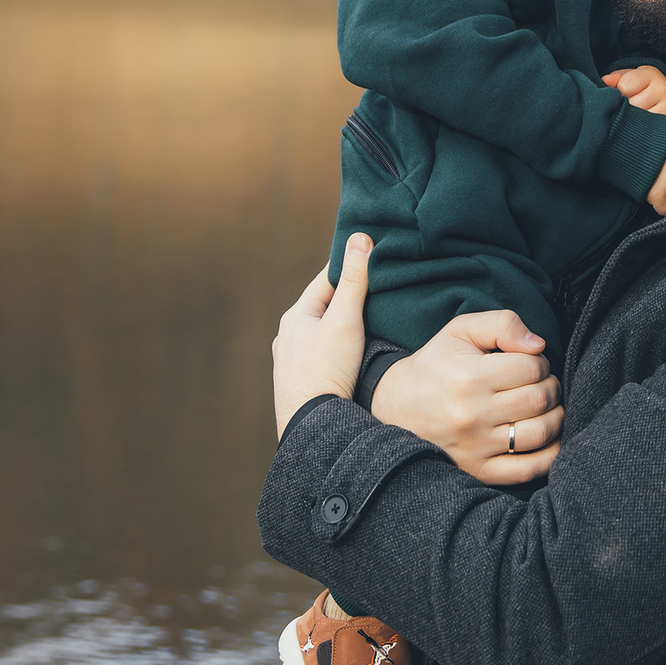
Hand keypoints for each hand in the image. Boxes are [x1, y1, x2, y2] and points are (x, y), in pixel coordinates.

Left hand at [274, 233, 375, 435]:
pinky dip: (337, 348)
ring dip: (341, 325)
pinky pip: (322, 356)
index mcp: (295, 317)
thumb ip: (355, 280)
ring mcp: (292, 363)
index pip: (326, 280)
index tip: (370, 253)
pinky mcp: (302, 384)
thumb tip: (360, 237)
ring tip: (368, 320)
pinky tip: (352, 355)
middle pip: (323, 307)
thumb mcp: (344, 319)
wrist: (312, 427)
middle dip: (346, 297)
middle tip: (377, 285)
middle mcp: (288, 338)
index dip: (349, 266)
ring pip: (321, 333)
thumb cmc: (326, 370)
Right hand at [370, 309, 565, 484]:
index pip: (532, 368)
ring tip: (545, 408)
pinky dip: (549, 454)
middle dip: (550, 387)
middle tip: (541, 384)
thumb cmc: (436, 365)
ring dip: (555, 417)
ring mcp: (475, 447)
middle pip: (540, 399)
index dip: (539, 362)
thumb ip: (502, 324)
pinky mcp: (478, 471)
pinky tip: (548, 438)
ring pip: (540, 433)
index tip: (529, 364)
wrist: (395, 407)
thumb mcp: (461, 330)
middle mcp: (472, 414)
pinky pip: (528, 470)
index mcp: (469, 377)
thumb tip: (538, 345)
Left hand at [602, 64, 665, 125]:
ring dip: (632, 121)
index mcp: (650, 74)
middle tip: (626, 108)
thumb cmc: (642, 86)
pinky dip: (641, 131)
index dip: (618, 93)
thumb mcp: (629, 77)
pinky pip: (649, 131)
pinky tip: (641, 126)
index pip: (624, 87)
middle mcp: (663, 89)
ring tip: (634, 117)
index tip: (622, 94)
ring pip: (639, 120)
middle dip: (624, 109)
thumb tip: (605, 81)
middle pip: (631, 105)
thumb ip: (616, 79)